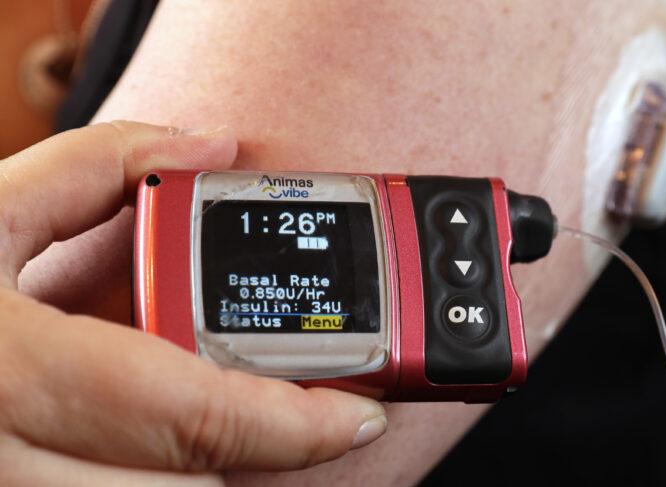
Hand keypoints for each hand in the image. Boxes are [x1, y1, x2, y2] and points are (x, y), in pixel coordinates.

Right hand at [0, 122, 386, 485]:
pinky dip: (145, 469)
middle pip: (191, 485)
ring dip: (191, 463)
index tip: (361, 414)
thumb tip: (210, 146)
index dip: (299, 426)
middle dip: (245, 448)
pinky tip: (136, 425)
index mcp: (18, 376)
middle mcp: (12, 466)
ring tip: (191, 404)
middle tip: (272, 404)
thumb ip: (98, 166)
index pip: (201, 420)